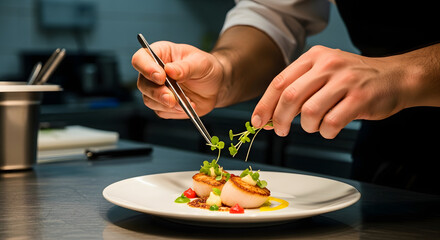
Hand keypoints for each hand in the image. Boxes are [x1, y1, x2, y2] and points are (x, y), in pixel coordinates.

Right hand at [132, 41, 223, 118]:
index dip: (146, 68)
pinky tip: (187, 106)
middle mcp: (154, 72)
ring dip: (166, 104)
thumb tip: (170, 70)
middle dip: (157, 92)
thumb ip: (186, 67)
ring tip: (184, 104)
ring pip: (149, 100)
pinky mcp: (163, 105)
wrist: (216, 86)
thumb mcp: (201, 63)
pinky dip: (174, 111)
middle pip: (142, 83)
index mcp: (160, 54)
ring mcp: (157, 90)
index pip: (140, 59)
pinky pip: (161, 111)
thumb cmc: (206, 68)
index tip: (161, 77)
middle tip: (172, 98)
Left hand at [252, 45, 409, 138]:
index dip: (265, 104)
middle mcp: (328, 65)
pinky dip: (326, 132)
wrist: (395, 77)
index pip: (279, 82)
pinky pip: (330, 123)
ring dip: (307, 126)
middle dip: (280, 119)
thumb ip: (299, 87)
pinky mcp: (359, 99)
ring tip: (315, 125)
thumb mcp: (324, 72)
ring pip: (309, 112)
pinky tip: (330, 128)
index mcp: (314, 57)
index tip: (258, 121)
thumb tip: (271, 114)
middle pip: (290, 97)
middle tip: (281, 130)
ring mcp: (345, 81)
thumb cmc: (354, 79)